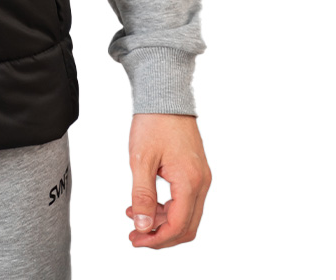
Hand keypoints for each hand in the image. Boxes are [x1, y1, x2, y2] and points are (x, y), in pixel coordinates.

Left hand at [125, 112, 210, 248]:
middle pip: (186, 226)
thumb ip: (143, 195)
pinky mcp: (196, 171)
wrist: (165, 95)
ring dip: (162, 221)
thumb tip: (143, 226)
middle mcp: (201, 182)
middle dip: (161, 236)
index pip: (178, 226)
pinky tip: (146, 203)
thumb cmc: (152, 123)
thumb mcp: (140, 160)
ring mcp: (201, 177)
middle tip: (135, 237)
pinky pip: (186, 200)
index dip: (156, 239)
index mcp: (190, 181)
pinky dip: (167, 208)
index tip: (135, 240)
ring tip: (134, 216)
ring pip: (187, 215)